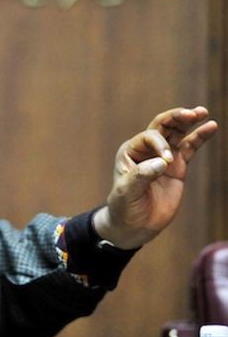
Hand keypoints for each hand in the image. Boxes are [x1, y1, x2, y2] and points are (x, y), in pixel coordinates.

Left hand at [93, 106, 217, 249]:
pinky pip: (189, 148)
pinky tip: (211, 126)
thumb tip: (162, 162)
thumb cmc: (125, 207)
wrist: (134, 225)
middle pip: (163, 126)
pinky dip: (199, 137)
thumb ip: (142, 176)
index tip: (167, 163)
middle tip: (193, 112)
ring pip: (177, 133)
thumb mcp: (127, 192)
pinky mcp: (177, 167)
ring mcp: (163, 157)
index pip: (149, 136)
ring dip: (189, 122)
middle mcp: (146, 150)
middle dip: (177, 117)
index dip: (160, 145)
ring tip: (202, 111)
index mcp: (130, 151)